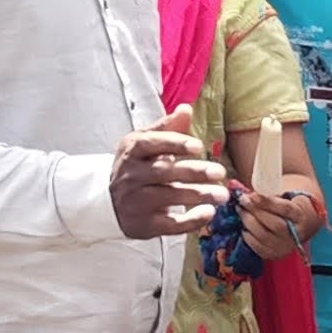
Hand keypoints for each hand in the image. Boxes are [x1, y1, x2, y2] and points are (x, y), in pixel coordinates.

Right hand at [109, 126, 223, 240]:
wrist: (109, 202)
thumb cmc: (135, 167)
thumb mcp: (144, 144)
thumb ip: (167, 128)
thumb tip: (187, 108)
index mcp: (131, 150)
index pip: (150, 144)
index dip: (174, 144)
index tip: (198, 146)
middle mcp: (131, 175)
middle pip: (163, 172)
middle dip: (193, 171)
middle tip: (219, 172)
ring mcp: (136, 201)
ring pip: (168, 197)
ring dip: (197, 195)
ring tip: (222, 194)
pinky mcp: (145, 224)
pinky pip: (170, 224)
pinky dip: (190, 220)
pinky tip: (208, 213)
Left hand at [232, 176, 323, 261]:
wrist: (296, 226)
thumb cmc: (284, 207)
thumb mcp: (283, 197)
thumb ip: (267, 194)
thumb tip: (241, 190)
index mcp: (300, 216)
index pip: (286, 209)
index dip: (267, 202)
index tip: (251, 195)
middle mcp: (296, 234)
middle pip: (275, 225)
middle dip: (255, 211)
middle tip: (242, 200)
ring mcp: (285, 247)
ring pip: (264, 236)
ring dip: (248, 222)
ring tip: (240, 210)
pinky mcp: (274, 254)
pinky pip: (257, 247)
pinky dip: (247, 235)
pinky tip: (243, 225)